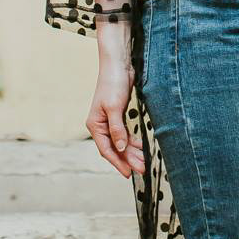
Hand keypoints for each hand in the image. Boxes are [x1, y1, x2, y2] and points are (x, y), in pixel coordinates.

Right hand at [87, 61, 144, 177]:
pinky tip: (141, 148)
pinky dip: (133, 141)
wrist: (118, 65)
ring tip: (144, 162)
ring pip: (121, 142)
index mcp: (95, 125)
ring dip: (132, 152)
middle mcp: (101, 125)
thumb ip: (117, 129)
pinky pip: (126, 133)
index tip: (128, 173)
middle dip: (128, 159)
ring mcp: (110, 120)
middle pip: (115, 148)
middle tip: (142, 170)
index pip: (106, 149)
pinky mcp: (119, 115)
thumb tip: (121, 148)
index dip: (118, 162)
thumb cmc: (112, 83)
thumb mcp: (115, 108)